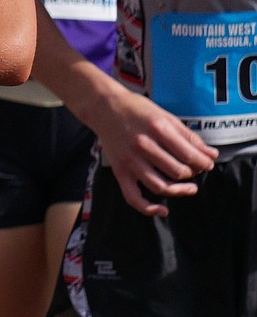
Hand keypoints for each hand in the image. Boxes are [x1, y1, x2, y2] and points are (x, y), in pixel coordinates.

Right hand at [92, 87, 217, 216]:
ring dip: (179, 191)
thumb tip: (212, 155)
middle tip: (194, 170)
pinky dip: (149, 208)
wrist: (104, 106)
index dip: (204, 163)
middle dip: (192, 174)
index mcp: (157, 128)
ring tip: (188, 187)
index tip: (206, 164)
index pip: (189, 156)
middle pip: (178, 172)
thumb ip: (189, 136)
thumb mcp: (165, 116)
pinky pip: (133, 197)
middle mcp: (143, 145)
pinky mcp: (119, 170)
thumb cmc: (137, 109)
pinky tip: (163, 210)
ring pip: (161, 186)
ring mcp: (130, 160)